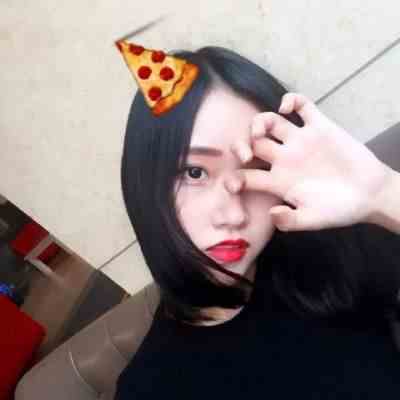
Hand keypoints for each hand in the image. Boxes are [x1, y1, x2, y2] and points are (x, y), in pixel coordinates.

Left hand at [227, 92, 393, 231]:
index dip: (234, 179)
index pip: (247, 177)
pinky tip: (287, 107)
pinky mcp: (319, 127)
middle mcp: (284, 159)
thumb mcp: (314, 219)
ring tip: (261, 130)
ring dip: (259, 122)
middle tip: (246, 156)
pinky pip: (301, 106)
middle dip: (241, 146)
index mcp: (278, 182)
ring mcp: (300, 141)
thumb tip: (272, 214)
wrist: (370, 194)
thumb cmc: (340, 210)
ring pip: (270, 123)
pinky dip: (290, 100)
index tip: (232, 185)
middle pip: (252, 145)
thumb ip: (291, 220)